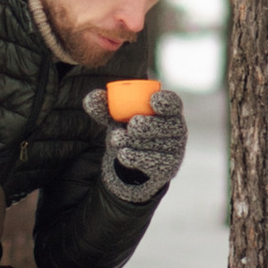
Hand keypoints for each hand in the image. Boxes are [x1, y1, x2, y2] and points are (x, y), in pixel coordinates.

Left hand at [87, 82, 186, 206]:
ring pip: (157, 145)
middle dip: (149, 125)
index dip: (166, 101)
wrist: (133, 163)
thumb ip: (105, 107)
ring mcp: (175, 150)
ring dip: (135, 142)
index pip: (174, 103)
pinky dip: (136, 157)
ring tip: (116, 140)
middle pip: (167, 125)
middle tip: (132, 126)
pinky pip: (153, 162)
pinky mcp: (168, 168)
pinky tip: (123, 154)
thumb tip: (91, 98)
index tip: (152, 100)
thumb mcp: (118, 118)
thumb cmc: (129, 130)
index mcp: (168, 111)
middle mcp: (177, 129)